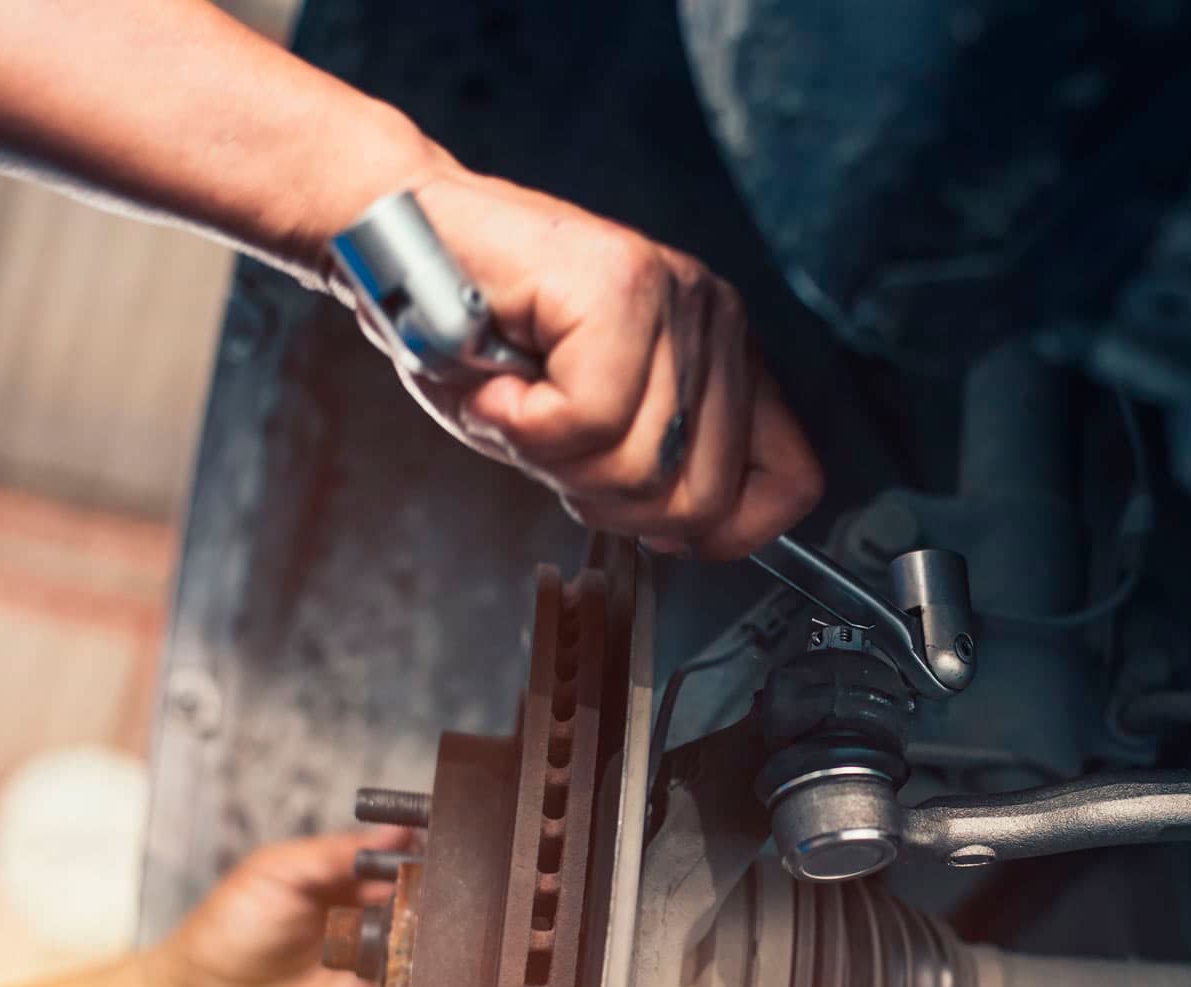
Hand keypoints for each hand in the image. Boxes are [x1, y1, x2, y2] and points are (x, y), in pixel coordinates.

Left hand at [141, 828, 410, 986]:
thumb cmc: (224, 933)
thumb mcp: (274, 873)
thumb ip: (335, 852)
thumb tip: (399, 830)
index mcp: (354, 900)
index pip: (409, 884)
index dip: (425, 877)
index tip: (435, 872)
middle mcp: (370, 945)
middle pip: (424, 933)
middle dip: (430, 927)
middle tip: (420, 920)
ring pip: (421, 981)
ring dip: (417, 972)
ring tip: (394, 960)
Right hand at [342, 161, 823, 558]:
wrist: (399, 246)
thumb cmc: (478, 339)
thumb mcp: (580, 431)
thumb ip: (647, 477)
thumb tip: (688, 535)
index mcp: (721, 359)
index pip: (791, 481)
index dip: (725, 531)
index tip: (653, 526)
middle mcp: (714, 320)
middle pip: (701, 498)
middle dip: (604, 499)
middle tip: (546, 441)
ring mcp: (675, 300)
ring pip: (641, 467)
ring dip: (549, 457)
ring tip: (516, 398)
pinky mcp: (622, 289)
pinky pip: (587, 422)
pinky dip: (520, 424)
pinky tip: (499, 382)